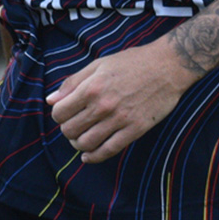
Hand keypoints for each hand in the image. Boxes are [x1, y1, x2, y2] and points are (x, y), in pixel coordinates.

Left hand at [47, 41, 192, 162]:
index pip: (60, 112)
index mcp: (92, 87)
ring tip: (81, 139)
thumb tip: (51, 100)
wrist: (167, 66)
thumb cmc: (132, 62)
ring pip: (86, 144)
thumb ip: (73, 82)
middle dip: (67, 130)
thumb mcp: (99, 64)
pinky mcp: (134, 130)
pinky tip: (89, 156)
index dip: (58, 115)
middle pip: (70, 130)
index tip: (64, 113)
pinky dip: (94, 157)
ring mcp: (119, 119)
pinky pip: (108, 151)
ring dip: (79, 144)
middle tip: (74, 126)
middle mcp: (103, 105)